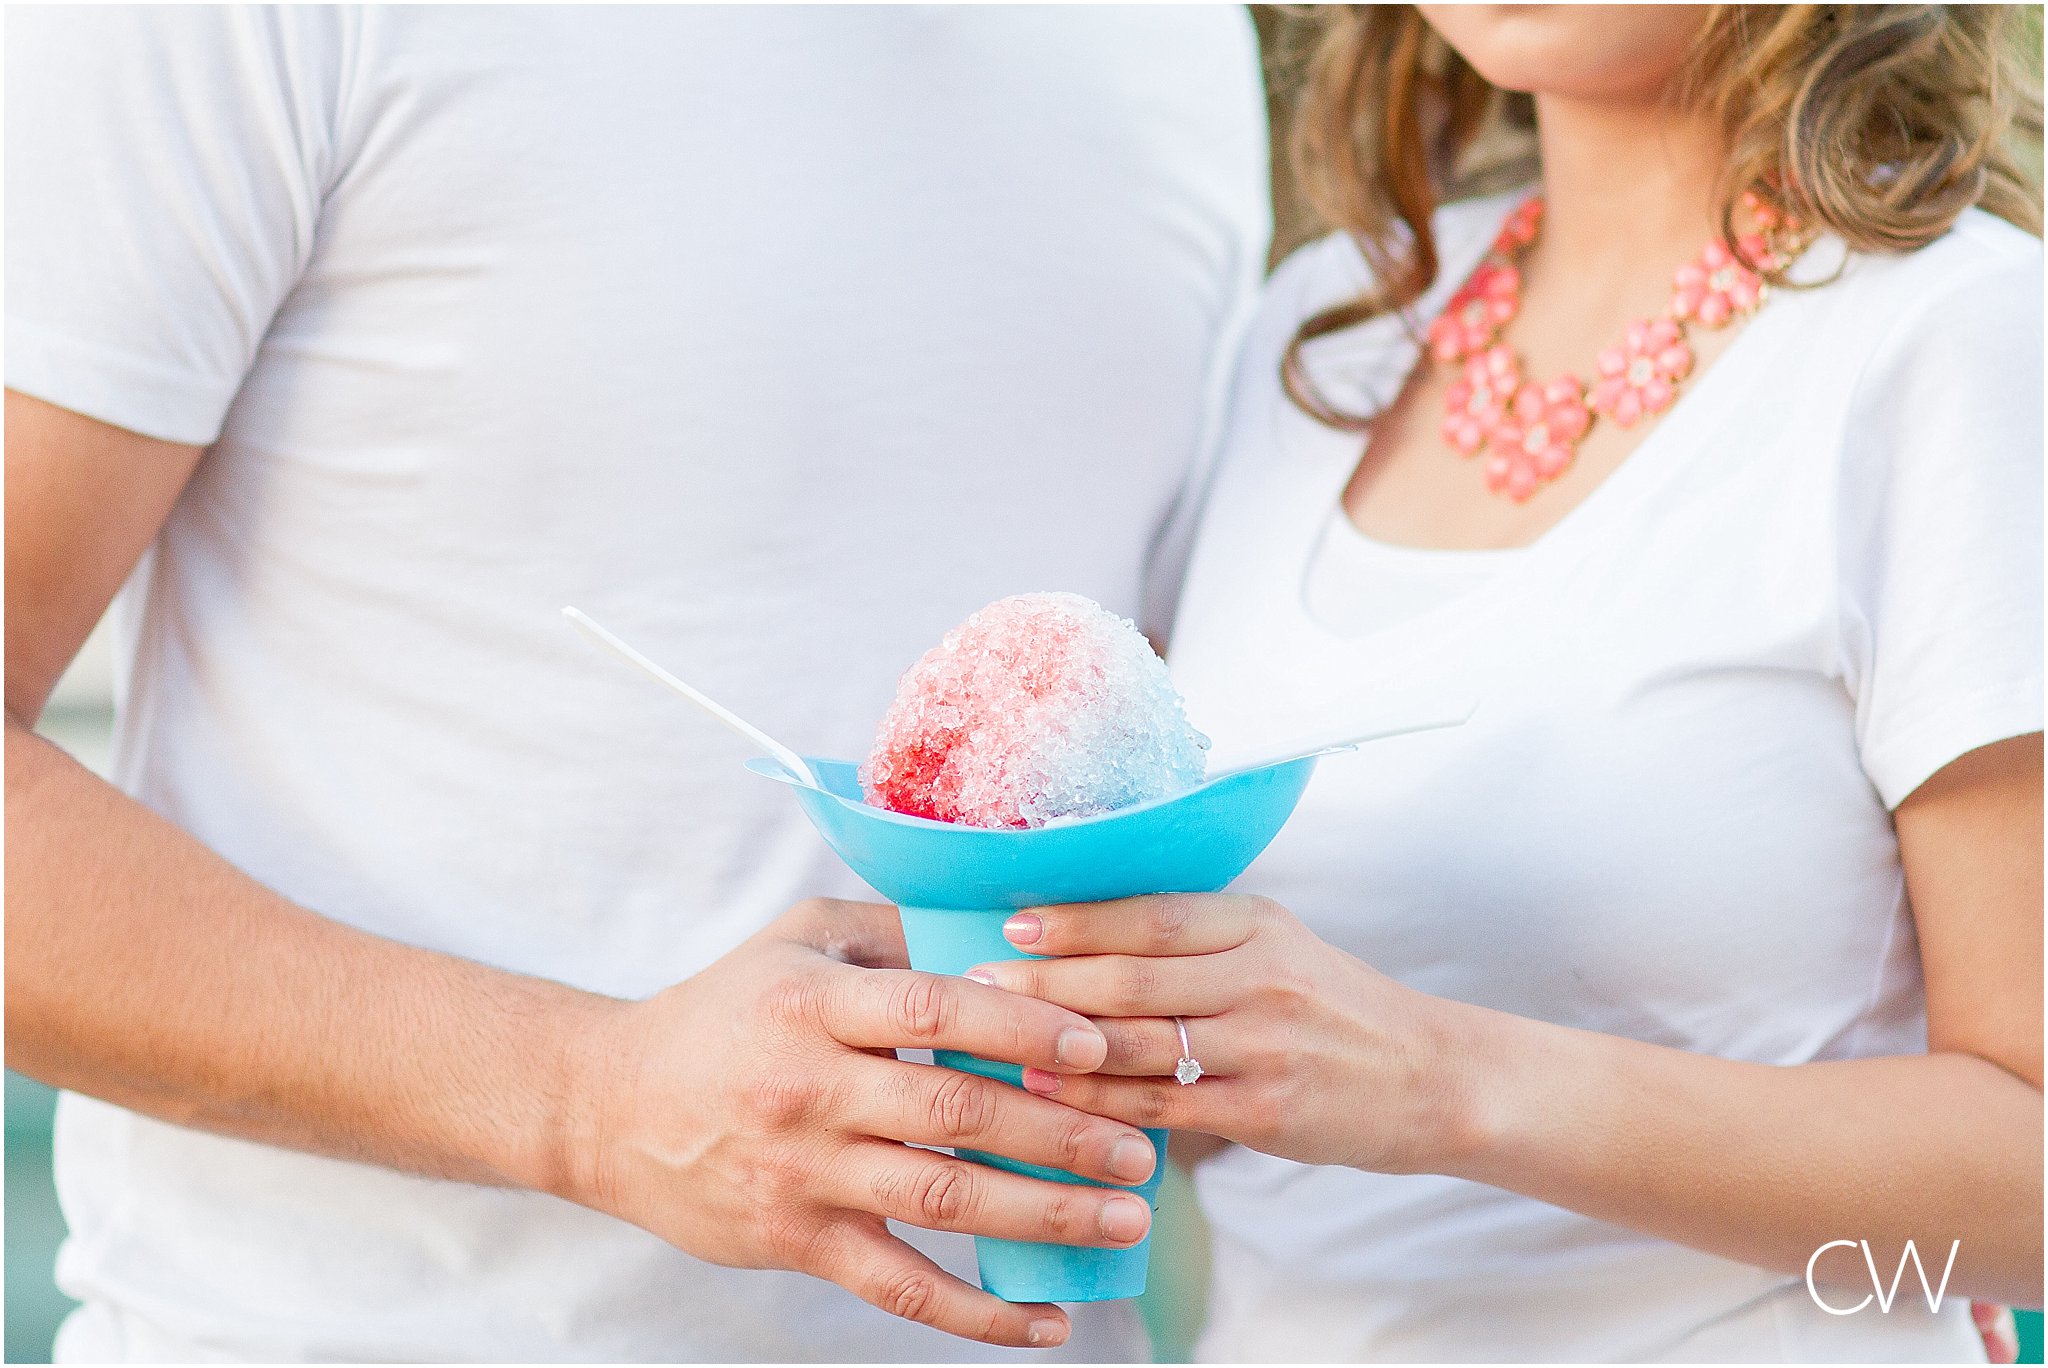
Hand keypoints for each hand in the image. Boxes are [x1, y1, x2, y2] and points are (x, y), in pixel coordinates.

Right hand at [559, 897, 1158, 1348]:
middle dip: (1061, 1134)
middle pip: (955, 1113)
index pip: (931, 1010)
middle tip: (1141, 1149)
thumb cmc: (720, 1011)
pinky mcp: (795, 1240)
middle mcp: (810, 1088)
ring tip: (1123, 1220)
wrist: (605, 1104)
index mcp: (815, 1004)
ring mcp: (803, 1172)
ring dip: (1043, 1215)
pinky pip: (899, 1283)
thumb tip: (1006, 927)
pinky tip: (1044, 1325)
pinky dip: (976, 1313)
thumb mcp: (798, 941)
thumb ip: (895, 932)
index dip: (1020, 1028)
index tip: (1098, 1044)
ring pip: (941, 1200)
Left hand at [968, 893, 1469, 1173]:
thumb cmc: (1334, 1009)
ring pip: (1138, 1043)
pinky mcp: (1263, 1109)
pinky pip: (1161, 1108)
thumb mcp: (1278, 947)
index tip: (1012, 926)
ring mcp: (1263, 1045)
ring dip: (1056, 1044)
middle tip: (975, 984)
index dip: (1076, 920)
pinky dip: (1099, 1104)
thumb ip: (1197, 941)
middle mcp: (1260, 976)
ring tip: (992, 1043)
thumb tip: (1084, 939)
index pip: (1152, 914)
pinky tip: (1053, 1100)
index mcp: (1257, 923)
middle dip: (1044, 982)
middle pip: (1130, 977)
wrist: (1431, 1078)